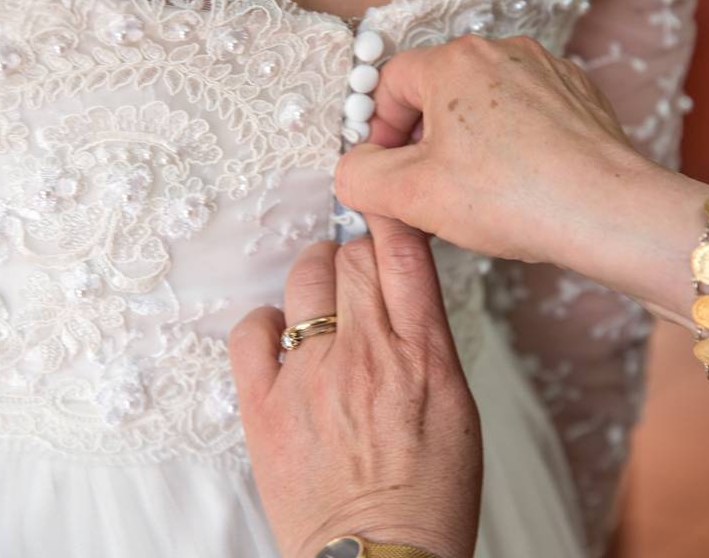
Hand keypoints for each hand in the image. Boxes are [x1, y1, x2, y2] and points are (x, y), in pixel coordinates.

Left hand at [228, 216, 481, 557]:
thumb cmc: (430, 494)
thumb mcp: (457, 406)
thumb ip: (428, 341)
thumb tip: (404, 296)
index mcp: (423, 355)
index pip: (403, 252)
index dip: (391, 220)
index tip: (385, 213)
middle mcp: (366, 354)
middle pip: (351, 256)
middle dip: (354, 253)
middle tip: (355, 273)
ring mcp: (310, 378)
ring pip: (304, 278)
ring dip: (314, 277)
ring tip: (319, 301)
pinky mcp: (264, 407)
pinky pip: (250, 330)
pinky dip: (264, 323)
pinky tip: (281, 339)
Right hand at [334, 34, 663, 264]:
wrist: (606, 211)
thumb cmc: (513, 196)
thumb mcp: (411, 195)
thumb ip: (360, 177)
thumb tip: (355, 169)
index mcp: (454, 62)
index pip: (391, 84)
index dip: (379, 131)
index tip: (388, 172)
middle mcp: (502, 51)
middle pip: (438, 91)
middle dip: (424, 140)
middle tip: (428, 189)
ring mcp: (546, 70)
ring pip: (483, 103)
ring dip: (468, 143)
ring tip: (477, 192)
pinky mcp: (578, 95)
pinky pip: (526, 113)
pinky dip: (512, 143)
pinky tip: (519, 183)